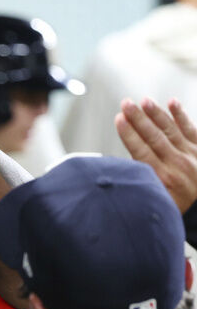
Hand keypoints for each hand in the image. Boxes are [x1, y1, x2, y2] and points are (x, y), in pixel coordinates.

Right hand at [116, 98, 196, 212]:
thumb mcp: (156, 203)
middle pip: (154, 136)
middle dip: (138, 118)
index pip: (141, 150)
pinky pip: (191, 129)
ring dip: (156, 113)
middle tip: (127, 104)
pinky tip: (172, 103)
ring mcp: (191, 154)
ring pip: (171, 129)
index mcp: (163, 177)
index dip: (129, 133)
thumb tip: (123, 173)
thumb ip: (141, 186)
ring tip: (144, 101)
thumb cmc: (178, 207)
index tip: (119, 120)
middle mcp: (178, 163)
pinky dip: (181, 115)